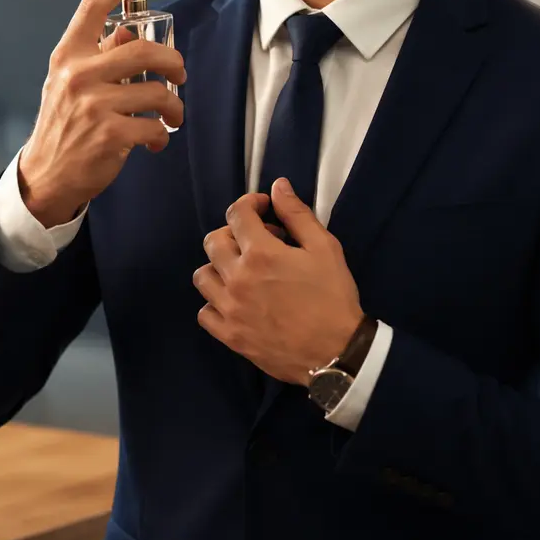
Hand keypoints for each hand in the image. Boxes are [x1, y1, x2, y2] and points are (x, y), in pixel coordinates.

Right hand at [18, 0, 186, 226]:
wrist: (46, 175)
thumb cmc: (64, 125)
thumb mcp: (69, 84)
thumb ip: (97, 57)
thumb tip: (128, 34)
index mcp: (67, 57)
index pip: (91, 8)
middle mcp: (78, 76)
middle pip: (142, 50)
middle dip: (172, 61)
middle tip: (179, 73)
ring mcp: (93, 106)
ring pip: (157, 92)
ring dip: (174, 106)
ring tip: (172, 116)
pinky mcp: (109, 135)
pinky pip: (154, 126)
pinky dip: (162, 135)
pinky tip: (155, 141)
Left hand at [194, 179, 363, 384]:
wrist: (336, 353)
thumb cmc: (333, 298)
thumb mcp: (325, 248)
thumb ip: (297, 214)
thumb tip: (278, 186)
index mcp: (260, 254)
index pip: (237, 213)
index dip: (249, 203)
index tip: (263, 209)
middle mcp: (237, 278)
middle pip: (213, 241)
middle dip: (234, 233)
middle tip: (257, 242)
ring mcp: (229, 309)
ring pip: (203, 276)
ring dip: (220, 266)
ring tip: (243, 271)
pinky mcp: (229, 335)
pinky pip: (205, 312)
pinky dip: (215, 303)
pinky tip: (235, 301)